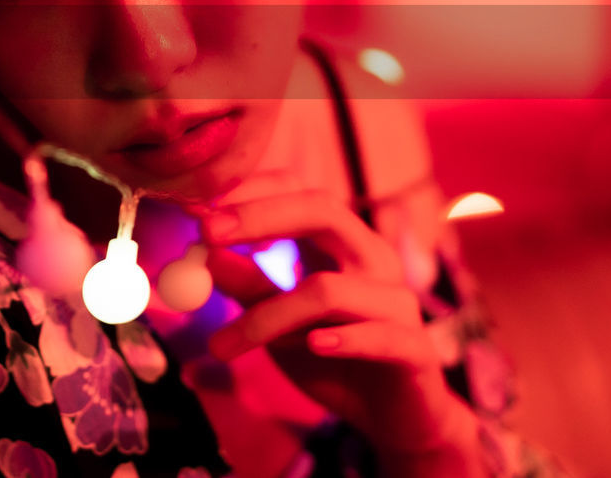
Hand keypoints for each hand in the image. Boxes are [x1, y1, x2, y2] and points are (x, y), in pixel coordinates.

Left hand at [200, 189, 482, 473]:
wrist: (392, 418)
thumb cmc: (331, 359)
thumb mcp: (277, 322)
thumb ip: (248, 287)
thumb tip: (203, 253)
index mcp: (340, 243)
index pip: (299, 192)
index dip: (251, 192)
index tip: (196, 208)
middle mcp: (372, 259)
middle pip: (322, 211)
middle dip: (259, 216)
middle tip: (207, 233)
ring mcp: (397, 301)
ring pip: (328, 289)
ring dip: (267, 315)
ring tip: (224, 345)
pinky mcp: (415, 349)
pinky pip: (378, 335)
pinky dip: (342, 339)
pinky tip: (314, 346)